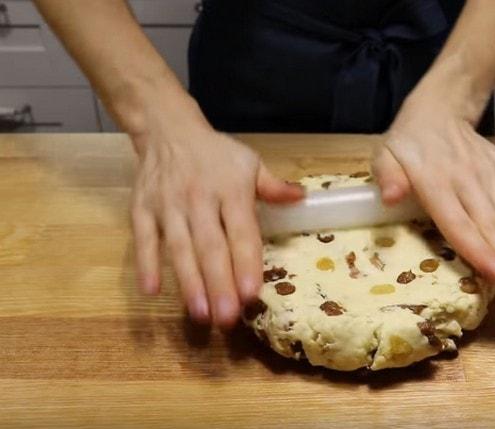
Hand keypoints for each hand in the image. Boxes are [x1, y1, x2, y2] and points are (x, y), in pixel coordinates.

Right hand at [129, 109, 302, 326]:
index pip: (241, 232)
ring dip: (189, 282)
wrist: (168, 130)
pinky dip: (146, 264)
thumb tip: (303, 198)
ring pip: (179, 248)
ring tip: (200, 314)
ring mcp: (168, 205)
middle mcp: (199, 199)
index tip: (252, 294)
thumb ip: (274, 186)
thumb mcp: (249, 163)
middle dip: (219, 284)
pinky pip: (144, 239)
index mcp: (231, 190)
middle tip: (228, 318)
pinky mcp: (142, 209)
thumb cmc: (216, 154)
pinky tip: (152, 290)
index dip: (246, 263)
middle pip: (210, 247)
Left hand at [373, 96, 494, 294]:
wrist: (439, 110)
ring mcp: (491, 174)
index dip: (478, 249)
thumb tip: (391, 197)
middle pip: (492, 225)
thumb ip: (387, 177)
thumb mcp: (385, 155)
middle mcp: (468, 179)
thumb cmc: (408, 145)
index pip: (459, 222)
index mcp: (436, 182)